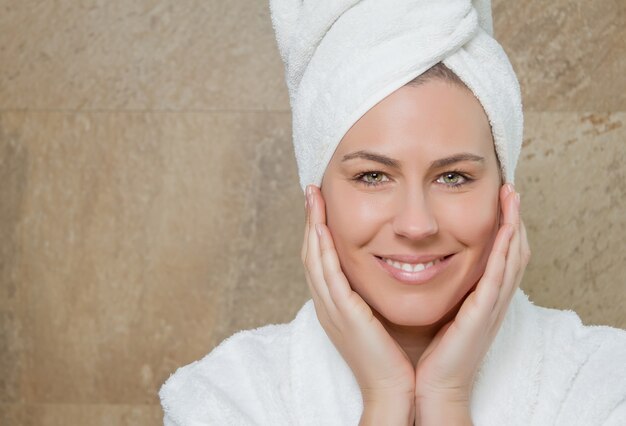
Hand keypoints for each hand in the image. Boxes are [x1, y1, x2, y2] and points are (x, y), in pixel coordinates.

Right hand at [302, 185, 414, 422]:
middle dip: (310, 220)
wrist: (393, 389)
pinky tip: (322, 228)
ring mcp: (332, 309)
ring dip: (312, 226)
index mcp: (335, 305)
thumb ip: (372, 294)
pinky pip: (328, 275)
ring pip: (313, 259)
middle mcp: (327, 304)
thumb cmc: (391, 355)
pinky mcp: (343, 314)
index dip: (318, 230)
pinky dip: (322, 249)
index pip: (320, 260)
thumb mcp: (376, 317)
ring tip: (313, 198)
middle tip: (311, 191)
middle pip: (310, 254)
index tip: (321, 204)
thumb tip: (384, 268)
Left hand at [413, 183, 530, 421]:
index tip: (497, 199)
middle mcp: (490, 299)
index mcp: (479, 298)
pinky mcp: (483, 314)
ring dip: (515, 224)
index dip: (501, 226)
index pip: (497, 255)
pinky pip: (499, 275)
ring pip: (512, 257)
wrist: (429, 386)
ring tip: (513, 195)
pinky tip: (507, 228)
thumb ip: (437, 288)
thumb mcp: (437, 312)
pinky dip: (506, 250)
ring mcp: (490, 306)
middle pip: (512, 251)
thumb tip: (420, 263)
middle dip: (513, 218)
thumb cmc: (429, 353)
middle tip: (510, 188)